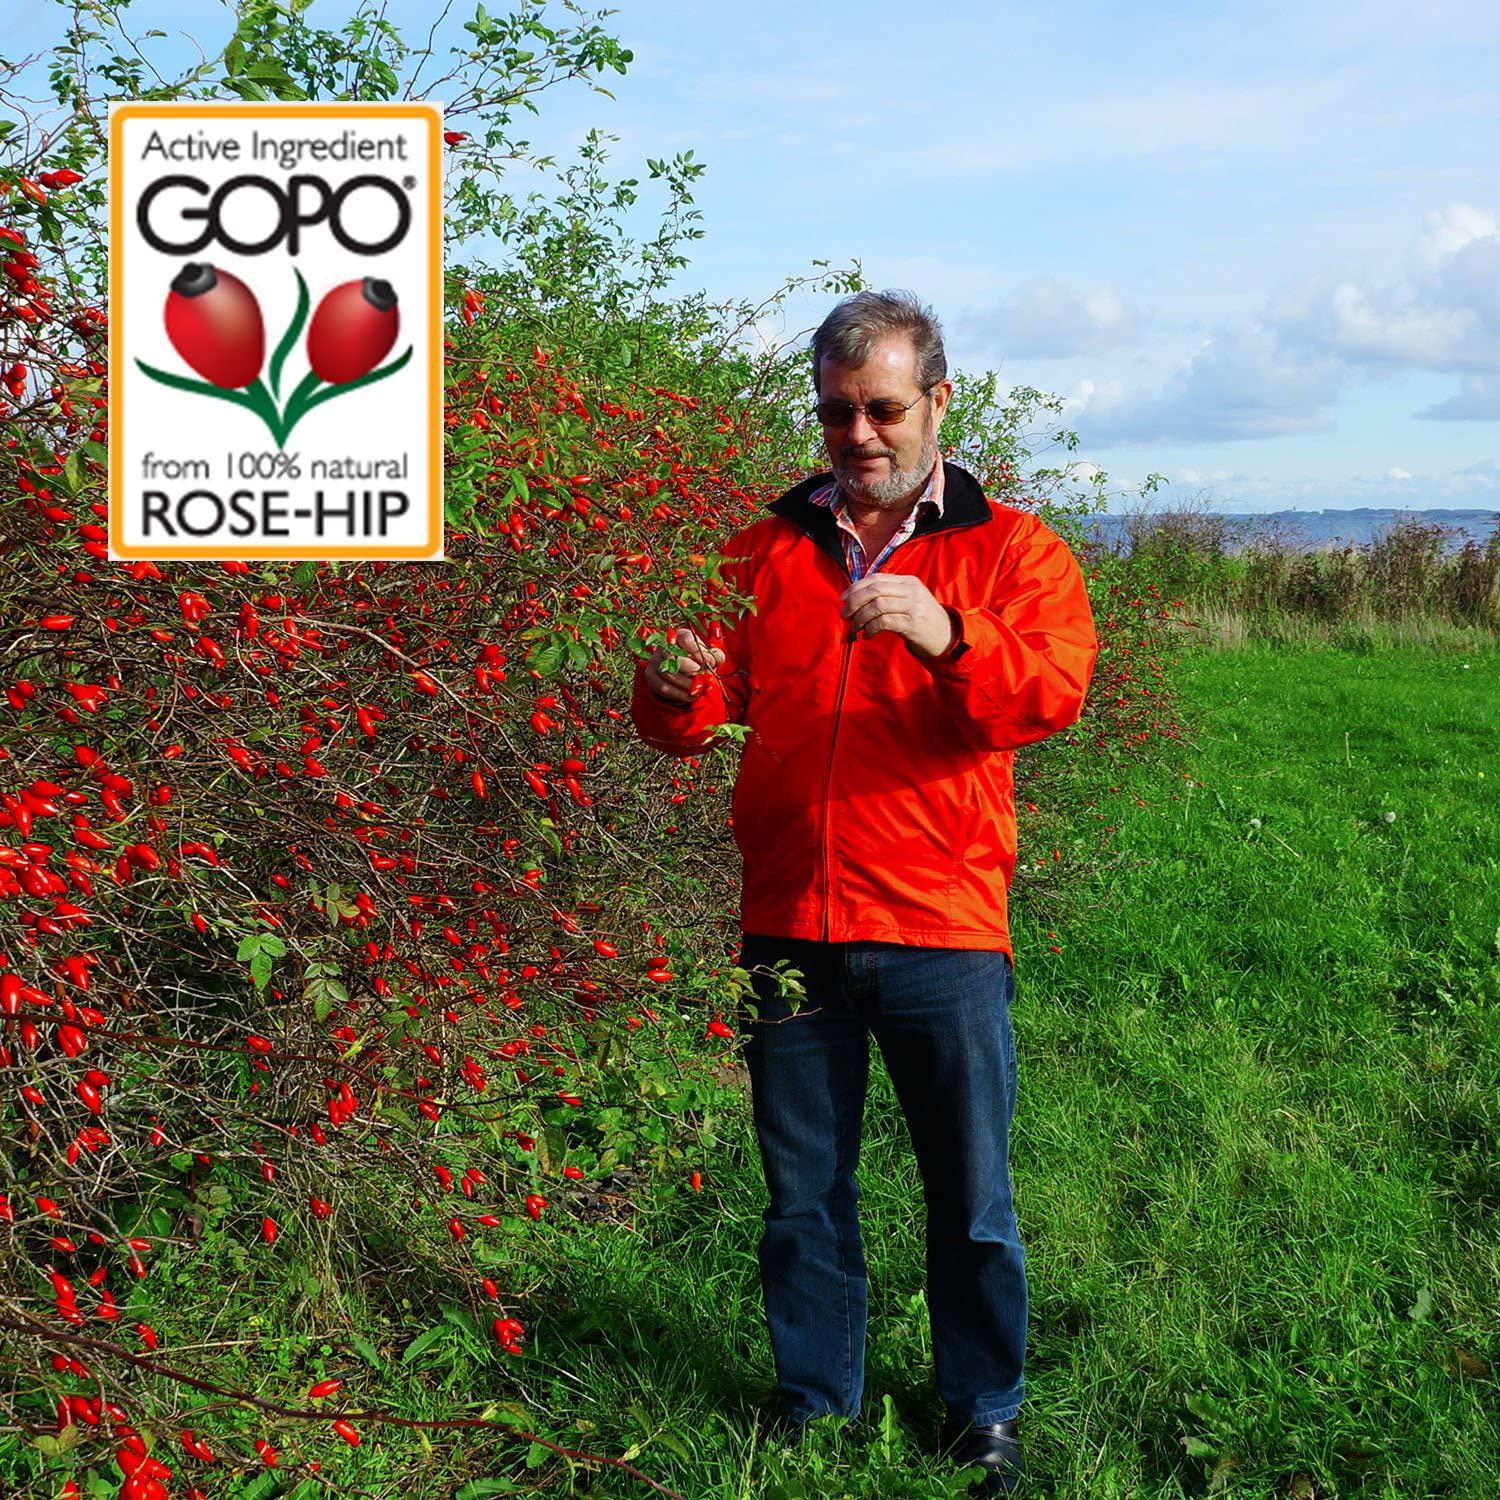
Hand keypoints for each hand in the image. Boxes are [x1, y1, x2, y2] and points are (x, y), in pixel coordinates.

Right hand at [644, 626, 725, 703]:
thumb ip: (715, 657)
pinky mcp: (651, 675)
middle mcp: (664, 645)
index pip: (685, 639)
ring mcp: (655, 660)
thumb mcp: (710, 657)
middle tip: (701, 676)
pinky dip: (678, 694)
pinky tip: (691, 697)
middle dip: (689, 669)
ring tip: (699, 689)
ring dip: (685, 684)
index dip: (697, 651)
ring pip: (667, 673)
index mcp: (680, 636)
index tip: (709, 663)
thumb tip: (711, 661)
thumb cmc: (699, 661)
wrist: (685, 673)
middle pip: (672, 656)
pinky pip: (662, 687)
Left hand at [841, 575, 955, 658]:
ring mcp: (913, 606)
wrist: (947, 636)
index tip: (844, 599)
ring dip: (861, 617)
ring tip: (855, 627)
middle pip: (874, 589)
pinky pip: (884, 622)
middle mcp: (911, 591)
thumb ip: (889, 594)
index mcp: (908, 581)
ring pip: (877, 605)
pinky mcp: (913, 624)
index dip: (856, 587)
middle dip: (854, 601)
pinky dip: (871, 628)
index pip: (876, 578)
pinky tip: (867, 635)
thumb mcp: (909, 600)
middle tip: (845, 614)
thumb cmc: (923, 619)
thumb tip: (857, 598)